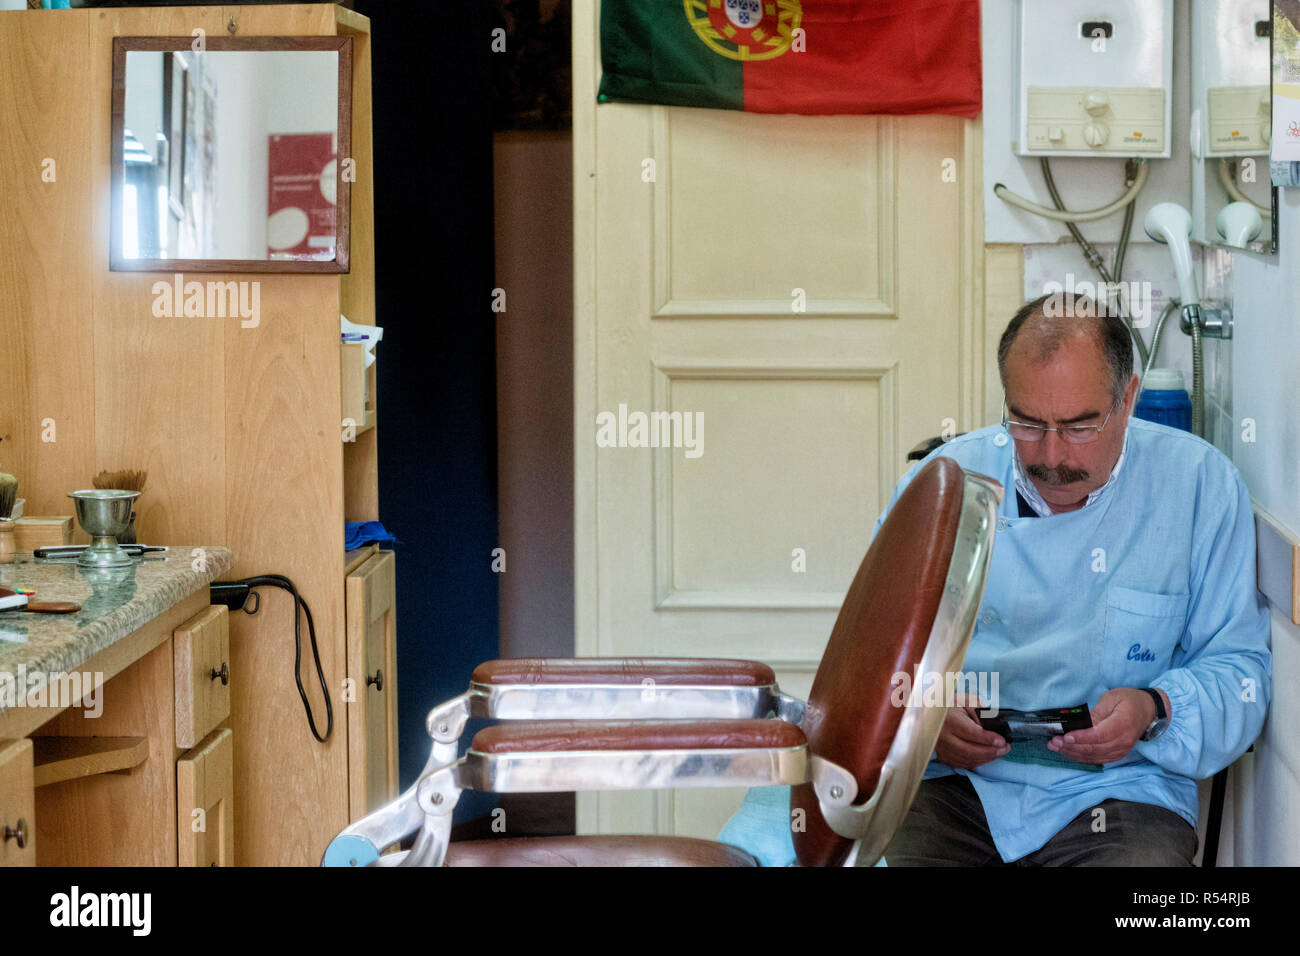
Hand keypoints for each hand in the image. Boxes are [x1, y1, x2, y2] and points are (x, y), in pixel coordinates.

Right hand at [935, 692, 1010, 769]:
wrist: (927, 714)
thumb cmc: (947, 706)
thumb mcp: (963, 700)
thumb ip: (979, 708)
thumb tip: (994, 720)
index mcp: (948, 720)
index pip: (971, 733)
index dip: (988, 739)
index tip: (1002, 740)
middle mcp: (943, 736)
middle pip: (970, 750)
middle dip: (991, 752)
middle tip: (1004, 748)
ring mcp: (942, 749)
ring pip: (966, 759)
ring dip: (986, 758)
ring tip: (998, 752)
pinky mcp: (942, 756)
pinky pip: (961, 764)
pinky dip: (976, 762)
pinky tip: (985, 757)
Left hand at [1048, 687, 1169, 764]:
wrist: (1147, 711)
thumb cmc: (1129, 701)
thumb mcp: (1112, 698)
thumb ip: (1097, 712)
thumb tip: (1081, 724)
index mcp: (1123, 723)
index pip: (1100, 735)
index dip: (1082, 738)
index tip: (1065, 737)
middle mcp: (1124, 740)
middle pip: (1095, 748)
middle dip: (1072, 747)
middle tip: (1054, 742)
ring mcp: (1122, 749)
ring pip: (1095, 756)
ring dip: (1074, 753)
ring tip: (1056, 747)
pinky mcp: (1118, 754)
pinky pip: (1099, 759)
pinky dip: (1083, 758)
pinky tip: (1069, 753)